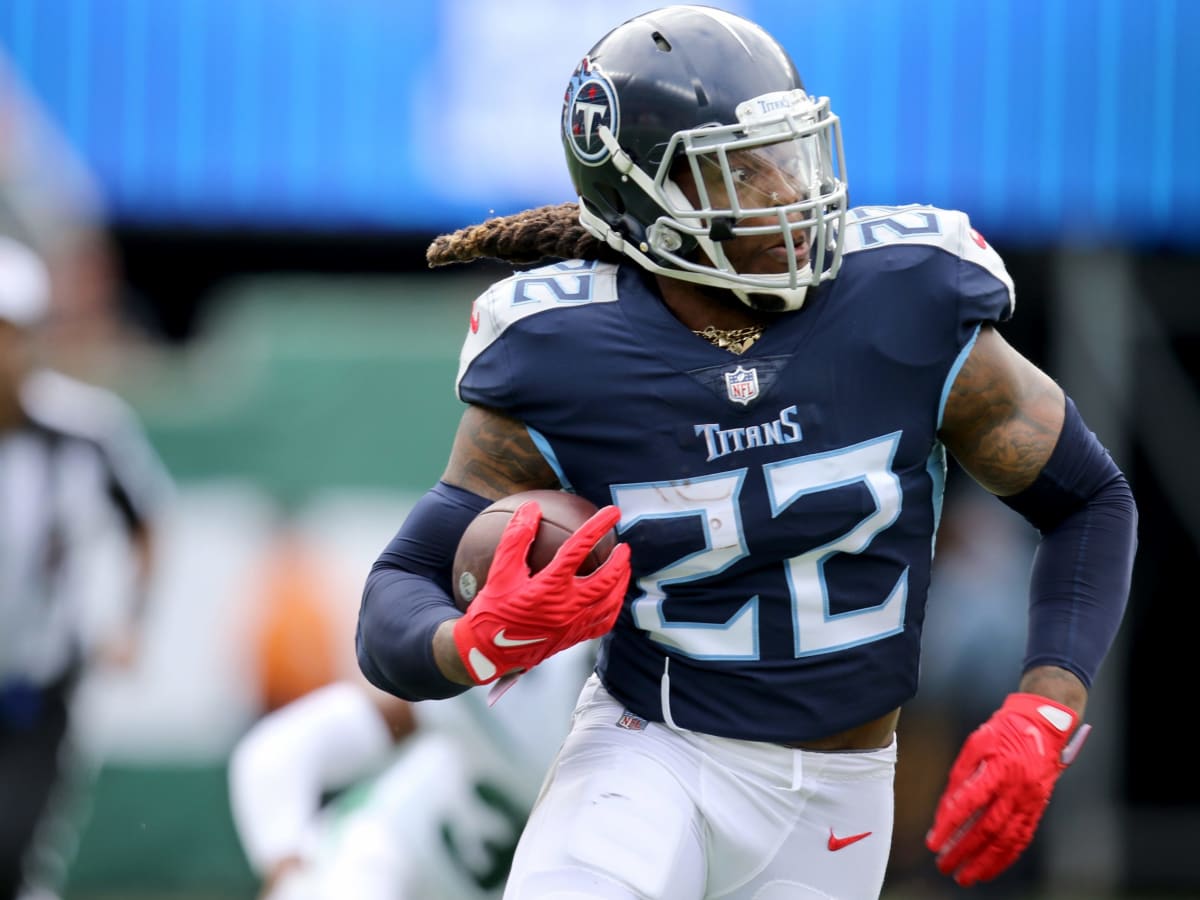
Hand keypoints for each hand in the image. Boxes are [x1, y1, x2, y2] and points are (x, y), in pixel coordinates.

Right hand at [452, 500, 630, 683]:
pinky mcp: (573, 638)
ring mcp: (573, 625)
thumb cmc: (492, 612)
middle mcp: (567, 607)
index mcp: (549, 588)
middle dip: (620, 560)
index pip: (579, 549)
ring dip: (620, 582)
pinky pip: (603, 623)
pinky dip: (613, 608)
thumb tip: (530, 508)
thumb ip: (515, 538)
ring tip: (624, 568)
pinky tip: (613, 599)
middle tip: (624, 545)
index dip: (597, 527)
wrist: (488, 652)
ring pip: (609, 601)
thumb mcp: (499, 572)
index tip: (612, 513)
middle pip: (605, 579)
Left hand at [925, 692, 1090, 885]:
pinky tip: (990, 868)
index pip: (969, 804)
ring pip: (1007, 841)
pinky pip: (1021, 839)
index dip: (949, 826)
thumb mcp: (975, 744)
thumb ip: (960, 777)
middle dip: (963, 852)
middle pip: (988, 829)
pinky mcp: (1037, 809)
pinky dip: (1005, 858)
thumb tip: (945, 810)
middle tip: (943, 866)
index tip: (932, 844)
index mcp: (999, 769)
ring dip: (984, 863)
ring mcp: (1030, 802)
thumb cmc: (1003, 731)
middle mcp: (1016, 790)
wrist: (1043, 726)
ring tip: (965, 877)